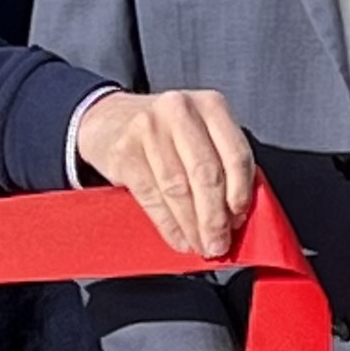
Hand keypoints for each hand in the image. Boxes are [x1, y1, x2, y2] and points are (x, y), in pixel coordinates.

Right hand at [78, 88, 256, 259]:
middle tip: (219, 243)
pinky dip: (168, 225)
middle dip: (214, 217)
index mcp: (211, 105)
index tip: (239, 219)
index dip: (240, 193)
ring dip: (192, 226)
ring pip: (178, 189)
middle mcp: (180, 111)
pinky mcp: (124, 151)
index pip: (236, 154)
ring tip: (200, 245)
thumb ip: (222, 161)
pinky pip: (152, 197)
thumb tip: (236, 214)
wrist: (109, 118)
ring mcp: (149, 129)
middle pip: (206, 174)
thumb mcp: (200, 131)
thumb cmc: (166, 132)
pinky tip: (178, 238)